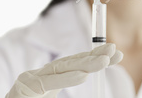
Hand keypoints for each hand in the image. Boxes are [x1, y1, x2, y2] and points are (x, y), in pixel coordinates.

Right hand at [5, 43, 122, 97]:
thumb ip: (70, 88)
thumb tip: (90, 80)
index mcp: (50, 80)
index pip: (76, 65)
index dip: (96, 57)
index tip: (117, 55)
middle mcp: (41, 76)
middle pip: (71, 62)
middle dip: (94, 56)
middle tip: (114, 51)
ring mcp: (31, 81)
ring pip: (61, 68)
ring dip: (84, 64)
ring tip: (104, 61)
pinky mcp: (24, 89)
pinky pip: (48, 83)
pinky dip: (66, 78)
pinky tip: (83, 76)